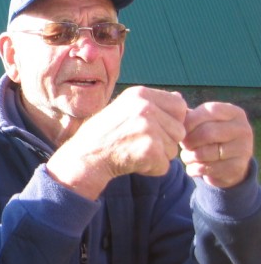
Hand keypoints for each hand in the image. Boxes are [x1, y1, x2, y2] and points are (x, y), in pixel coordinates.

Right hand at [48, 87, 187, 198]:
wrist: (85, 155)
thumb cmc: (104, 133)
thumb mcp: (124, 107)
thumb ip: (152, 103)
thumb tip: (179, 96)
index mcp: (140, 94)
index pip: (179, 105)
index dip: (171, 120)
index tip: (153, 129)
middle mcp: (146, 107)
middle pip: (179, 130)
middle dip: (165, 141)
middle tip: (138, 143)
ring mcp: (149, 128)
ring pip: (173, 149)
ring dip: (158, 156)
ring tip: (133, 151)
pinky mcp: (150, 150)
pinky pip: (165, 166)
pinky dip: (151, 170)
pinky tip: (132, 162)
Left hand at [179, 102, 253, 187]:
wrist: (227, 164)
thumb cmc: (208, 137)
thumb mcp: (202, 122)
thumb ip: (189, 112)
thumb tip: (175, 95)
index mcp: (234, 112)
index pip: (209, 111)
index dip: (190, 121)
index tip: (179, 129)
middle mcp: (243, 129)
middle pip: (207, 133)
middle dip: (189, 141)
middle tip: (183, 145)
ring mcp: (243, 149)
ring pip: (207, 152)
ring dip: (189, 157)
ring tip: (186, 156)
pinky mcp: (239, 167)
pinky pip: (209, 168)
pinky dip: (195, 168)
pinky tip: (192, 167)